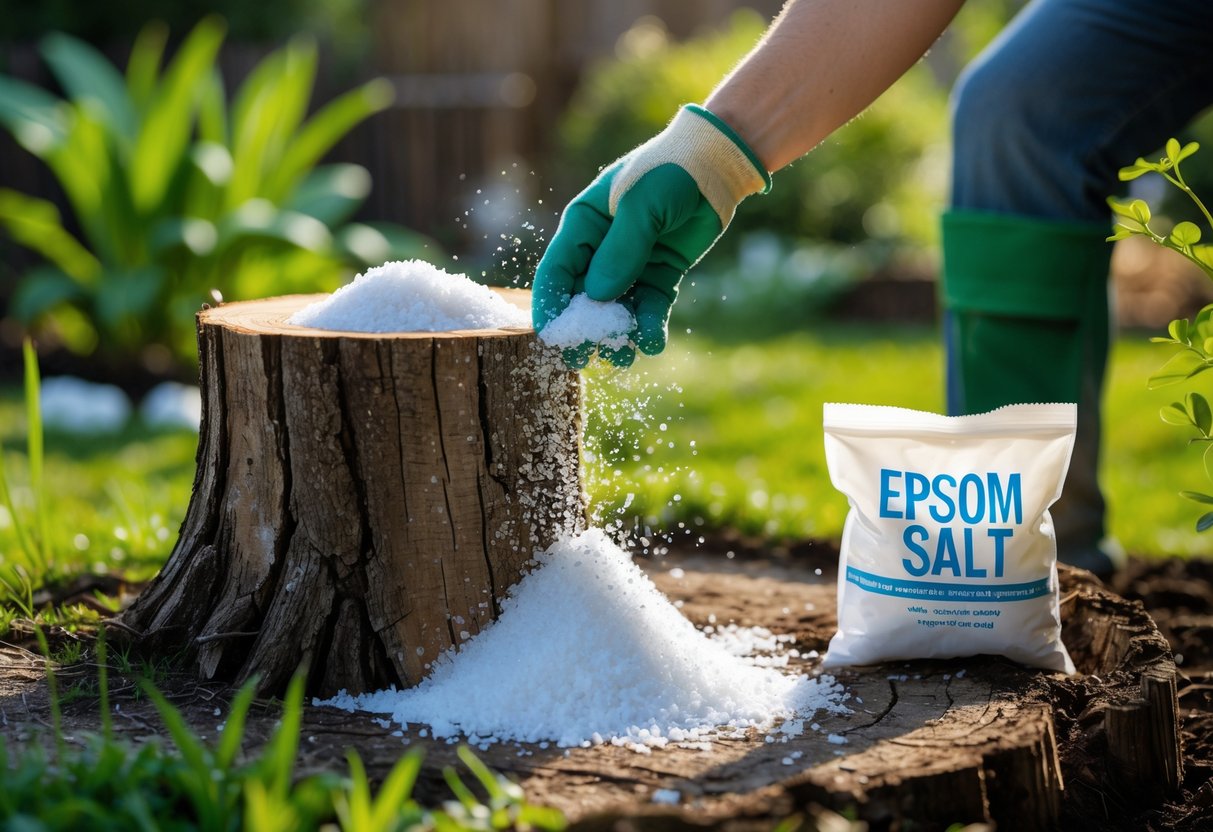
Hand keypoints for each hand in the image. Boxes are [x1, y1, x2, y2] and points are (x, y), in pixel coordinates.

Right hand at [532, 104, 769, 367]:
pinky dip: (649, 326)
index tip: (551, 337)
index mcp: (584, 225)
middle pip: (583, 297)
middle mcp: (601, 249)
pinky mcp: (660, 274)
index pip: (556, 271)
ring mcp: (631, 264)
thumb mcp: (642, 205)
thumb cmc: (669, 172)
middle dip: (583, 329)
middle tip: (582, 359)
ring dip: (617, 334)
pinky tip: (651, 344)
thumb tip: (598, 296)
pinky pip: (650, 307)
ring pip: (617, 308)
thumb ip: (621, 250)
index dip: (550, 305)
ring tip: (622, 358)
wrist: (715, 166)